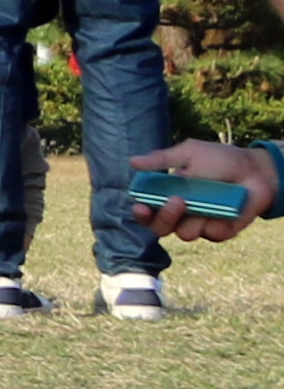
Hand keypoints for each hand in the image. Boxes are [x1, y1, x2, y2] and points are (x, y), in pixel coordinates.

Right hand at [134, 141, 273, 245]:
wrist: (255, 171)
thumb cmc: (220, 159)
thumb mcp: (189, 153)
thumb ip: (162, 160)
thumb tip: (132, 162)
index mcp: (166, 195)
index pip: (146, 210)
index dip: (141, 212)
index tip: (141, 206)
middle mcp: (179, 213)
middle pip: (159, 228)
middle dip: (165, 217)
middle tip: (178, 201)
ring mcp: (199, 223)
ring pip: (184, 234)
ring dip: (193, 219)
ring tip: (208, 199)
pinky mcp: (220, 232)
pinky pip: (211, 234)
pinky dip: (217, 220)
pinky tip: (226, 207)